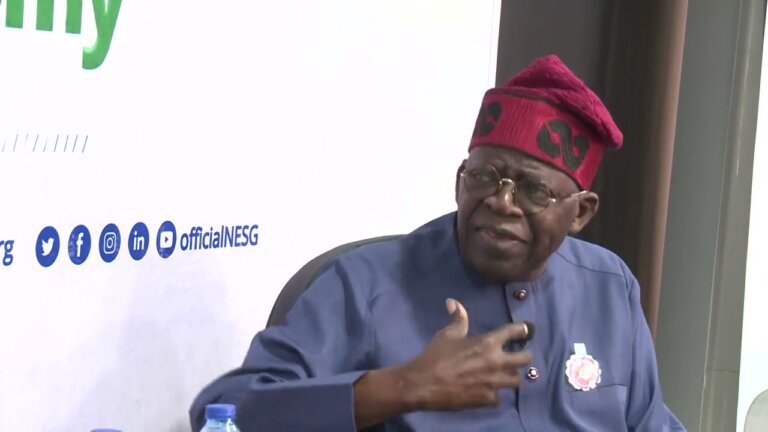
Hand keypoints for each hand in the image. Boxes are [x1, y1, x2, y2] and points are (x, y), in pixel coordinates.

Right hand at [399, 298, 532, 410]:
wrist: (424, 384)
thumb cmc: (435, 356)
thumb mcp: (447, 334)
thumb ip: (458, 319)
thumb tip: (453, 301)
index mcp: (487, 343)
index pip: (514, 332)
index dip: (522, 329)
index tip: (525, 330)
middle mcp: (496, 362)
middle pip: (525, 359)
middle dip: (524, 356)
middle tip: (518, 356)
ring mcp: (494, 382)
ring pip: (516, 380)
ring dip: (510, 376)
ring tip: (504, 375)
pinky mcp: (487, 399)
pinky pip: (500, 397)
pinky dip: (494, 394)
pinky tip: (486, 391)